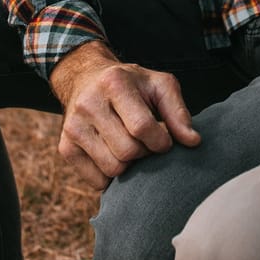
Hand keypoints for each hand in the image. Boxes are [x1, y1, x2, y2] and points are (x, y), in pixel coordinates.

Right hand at [48, 41, 200, 189]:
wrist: (86, 79)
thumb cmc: (131, 84)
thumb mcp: (159, 86)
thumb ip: (178, 112)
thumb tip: (193, 142)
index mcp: (114, 83)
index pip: (142, 127)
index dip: (161, 141)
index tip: (165, 140)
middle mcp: (88, 104)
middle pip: (128, 151)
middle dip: (145, 153)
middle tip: (147, 143)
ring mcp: (73, 127)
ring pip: (113, 168)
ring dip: (130, 165)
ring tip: (131, 146)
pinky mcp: (65, 148)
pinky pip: (97, 180)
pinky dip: (112, 175)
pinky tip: (115, 155)